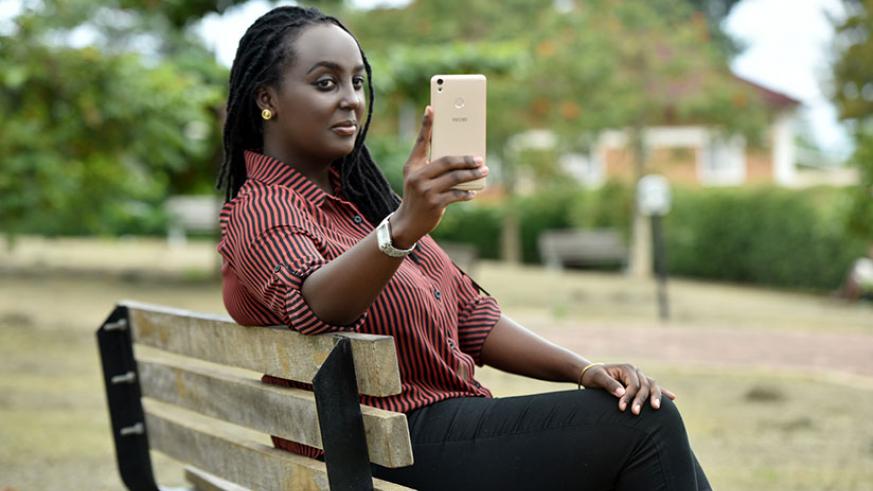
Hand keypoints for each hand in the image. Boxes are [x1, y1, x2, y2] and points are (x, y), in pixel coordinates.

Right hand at [389, 106, 487, 246]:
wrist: (407, 222)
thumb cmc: (417, 195)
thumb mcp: (418, 177)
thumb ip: (431, 165)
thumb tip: (459, 155)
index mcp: (412, 165)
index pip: (420, 142)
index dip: (426, 125)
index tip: (431, 109)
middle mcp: (417, 176)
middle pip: (446, 161)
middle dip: (466, 159)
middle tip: (480, 159)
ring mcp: (426, 190)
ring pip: (455, 178)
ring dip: (472, 174)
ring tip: (483, 171)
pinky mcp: (434, 204)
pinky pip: (456, 194)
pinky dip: (466, 193)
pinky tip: (473, 191)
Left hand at [580, 363, 676, 415]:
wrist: (593, 374)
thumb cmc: (594, 376)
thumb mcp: (598, 378)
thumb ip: (609, 384)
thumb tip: (621, 392)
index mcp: (627, 368)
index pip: (633, 384)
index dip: (629, 397)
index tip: (621, 408)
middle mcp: (636, 371)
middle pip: (644, 386)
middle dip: (641, 400)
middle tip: (635, 413)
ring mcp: (641, 377)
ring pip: (653, 386)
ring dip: (656, 397)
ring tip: (656, 408)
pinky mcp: (642, 384)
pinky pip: (654, 388)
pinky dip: (663, 393)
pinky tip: (673, 398)